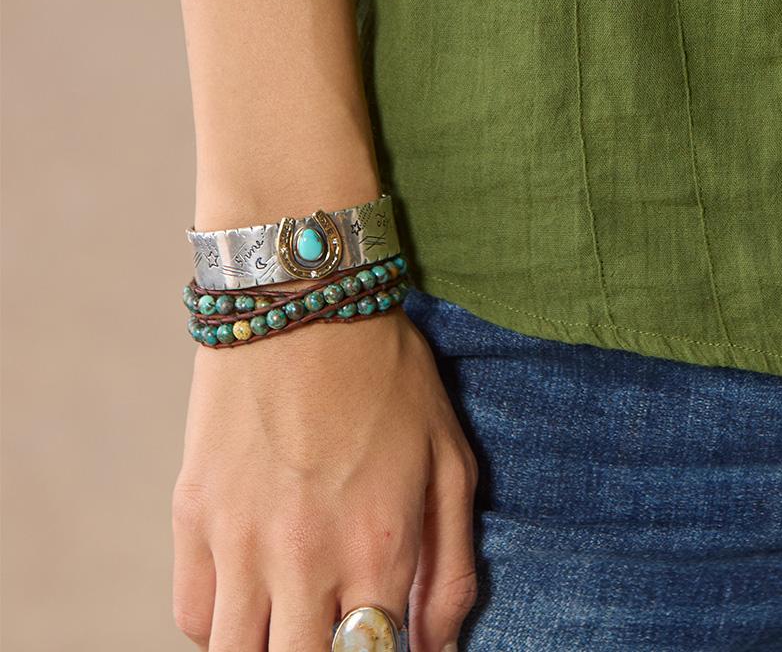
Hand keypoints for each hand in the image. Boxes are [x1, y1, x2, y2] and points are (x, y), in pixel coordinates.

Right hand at [172, 307, 478, 650]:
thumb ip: (451, 566)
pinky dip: (222, 628)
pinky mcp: (193, 521)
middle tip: (338, 622)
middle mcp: (307, 558)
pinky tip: (256, 599)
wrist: (304, 302)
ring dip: (271, 645)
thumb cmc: (390, 376)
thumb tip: (439, 649)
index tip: (383, 636)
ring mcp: (241, 543)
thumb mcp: (449, 459)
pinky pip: (196, 621)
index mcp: (379, 545)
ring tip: (297, 618)